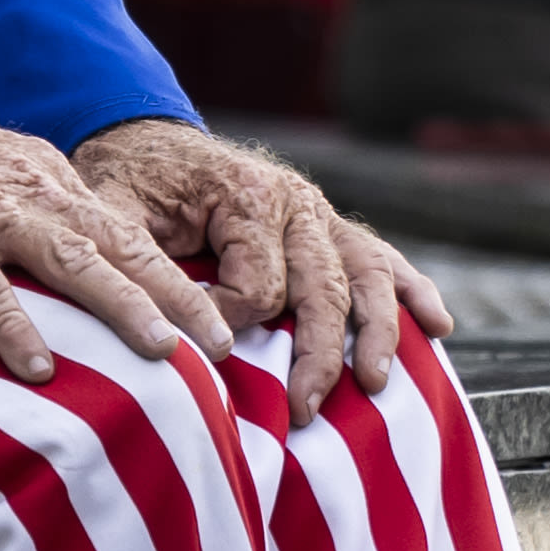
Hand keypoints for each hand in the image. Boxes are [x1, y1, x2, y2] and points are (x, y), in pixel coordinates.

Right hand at [0, 72, 220, 383]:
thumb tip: (74, 270)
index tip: (219, 324)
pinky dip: (14, 326)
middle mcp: (29, 190)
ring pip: (70, 260)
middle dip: (178, 297)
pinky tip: (39, 368)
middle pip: (119, 247)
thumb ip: (32, 213)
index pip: (126, 234)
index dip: (177, 280)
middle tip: (226, 348)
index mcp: (46, 178)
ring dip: (122, 306)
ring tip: (163, 354)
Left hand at [71, 118, 444, 417]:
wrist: (145, 142)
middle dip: (319, 352)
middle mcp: (296, 200)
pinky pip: (379, 258)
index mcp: (250, 193)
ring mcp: (319, 214)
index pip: (260, 284)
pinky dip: (411, 290)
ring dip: (376, 331)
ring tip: (375, 381)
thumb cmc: (128, 182)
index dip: (232, 324)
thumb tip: (172, 338)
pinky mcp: (327, 227)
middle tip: (306, 408)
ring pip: (366, 274)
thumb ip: (138, 269)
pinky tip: (436, 325)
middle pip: (324, 287)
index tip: (201, 346)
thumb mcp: (113, 215)